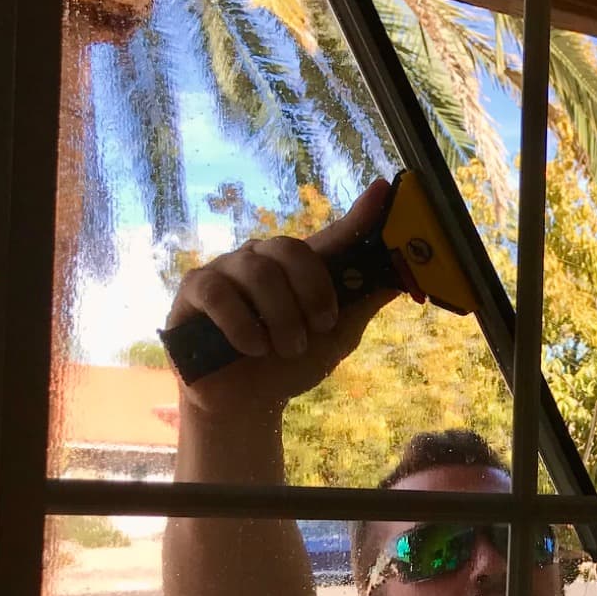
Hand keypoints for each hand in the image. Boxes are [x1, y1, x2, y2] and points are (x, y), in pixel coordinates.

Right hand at [167, 178, 407, 419]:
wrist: (247, 403)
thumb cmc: (290, 363)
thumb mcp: (335, 337)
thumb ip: (361, 303)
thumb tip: (401, 275)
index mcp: (300, 267)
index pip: (332, 235)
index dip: (358, 215)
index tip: (383, 192)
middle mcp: (263, 258)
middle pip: (291, 249)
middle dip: (311, 294)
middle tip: (318, 329)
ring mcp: (227, 269)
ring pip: (258, 272)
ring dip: (280, 318)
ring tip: (283, 348)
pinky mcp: (194, 289)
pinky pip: (218, 294)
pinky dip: (241, 325)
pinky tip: (253, 347)